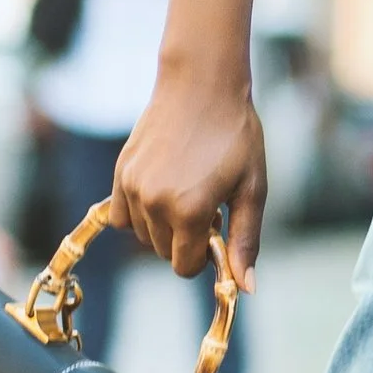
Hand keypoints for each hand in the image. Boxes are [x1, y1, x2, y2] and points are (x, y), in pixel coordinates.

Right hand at [111, 66, 266, 283]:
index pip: (185, 266)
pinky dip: (138, 212)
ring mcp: (133, 187)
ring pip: (143, 235)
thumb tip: (245, 288)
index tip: (217, 226)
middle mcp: (156, 204)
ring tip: (186, 187)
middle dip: (185, 239)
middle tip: (206, 201)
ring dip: (162, 225)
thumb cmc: (236, 135)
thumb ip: (246, 241)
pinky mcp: (120, 173)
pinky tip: (161, 187)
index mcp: (191, 212)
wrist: (202, 84)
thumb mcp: (252, 188)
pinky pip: (120, 217)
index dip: (204, 255)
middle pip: (164, 253)